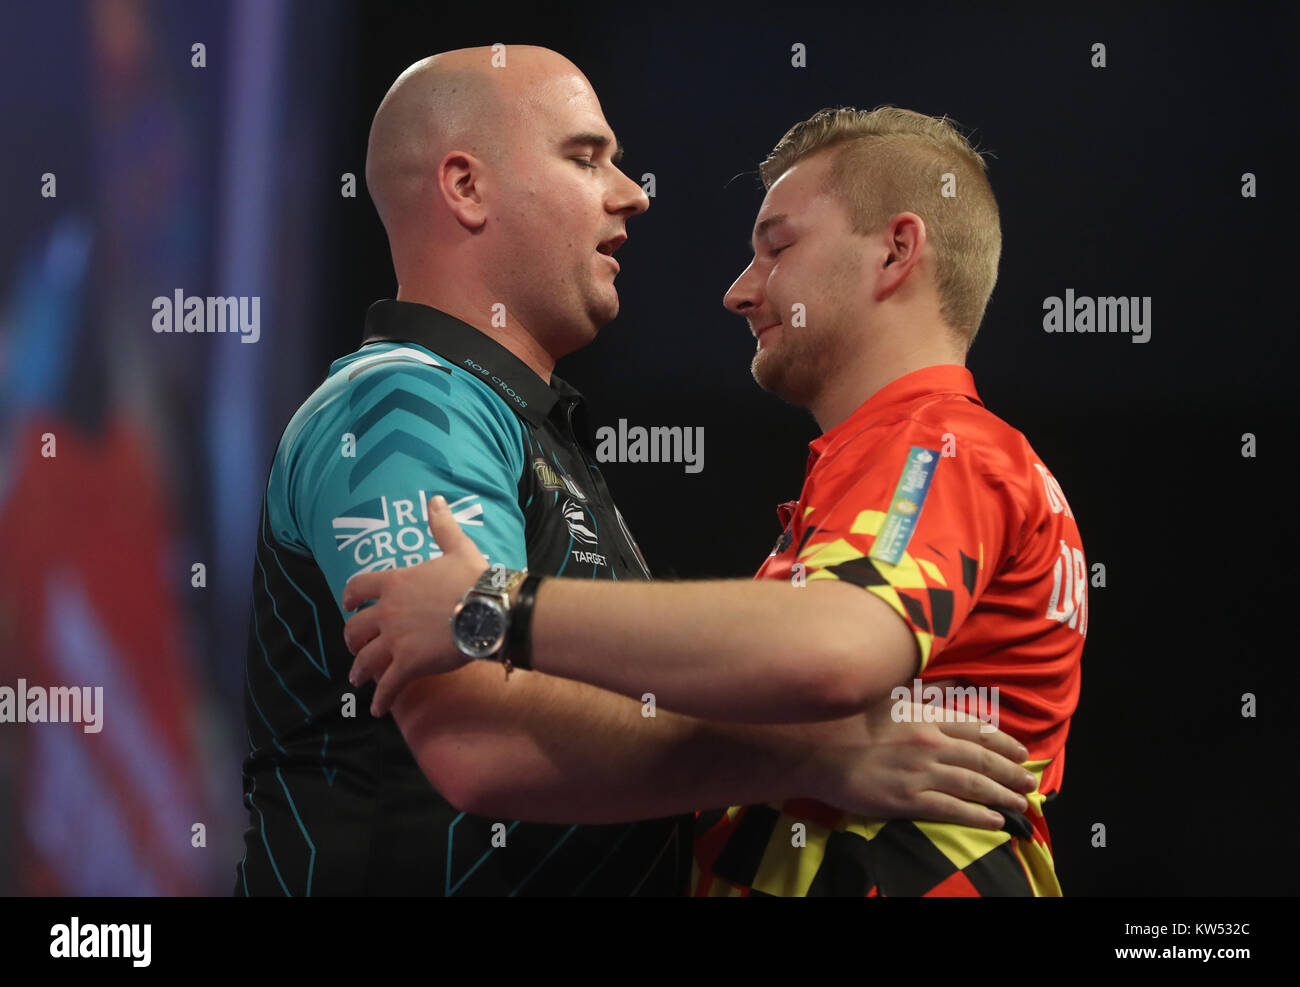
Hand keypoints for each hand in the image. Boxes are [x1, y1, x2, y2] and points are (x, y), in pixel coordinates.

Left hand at [342, 495, 487, 714]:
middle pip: (355, 629)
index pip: (358, 587)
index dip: (349, 597)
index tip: (348, 605)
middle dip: (352, 641)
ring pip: (365, 660)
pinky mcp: (408, 665)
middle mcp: (388, 612)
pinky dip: (381, 700)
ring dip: (360, 671)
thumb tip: (435, 499)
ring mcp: (396, 640)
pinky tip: (378, 710)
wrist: (491, 610)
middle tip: (355, 649)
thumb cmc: (476, 579)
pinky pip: (388, 686)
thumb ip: (442, 526)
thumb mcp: (458, 547)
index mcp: (396, 583)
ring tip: (359, 681)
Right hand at [811, 690, 1037, 828]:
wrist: (816, 747)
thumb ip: (921, 692)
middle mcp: (930, 743)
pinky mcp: (908, 800)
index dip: (1004, 743)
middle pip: (983, 759)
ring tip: (1020, 803)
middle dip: (1011, 772)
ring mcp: (921, 772)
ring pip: (975, 785)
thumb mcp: (887, 695)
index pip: (977, 730)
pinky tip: (995, 822)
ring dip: (1003, 795)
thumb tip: (949, 685)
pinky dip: (978, 816)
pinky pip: (952, 809)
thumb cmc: (847, 719)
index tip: (1021, 752)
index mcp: (925, 716)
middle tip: (1029, 782)